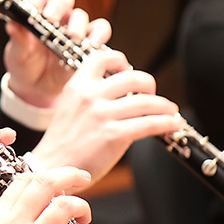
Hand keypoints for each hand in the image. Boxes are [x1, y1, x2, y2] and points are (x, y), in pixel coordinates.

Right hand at [0, 168, 115, 223]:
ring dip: (82, 207)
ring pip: (65, 208)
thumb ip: (10, 222)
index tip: (62, 178)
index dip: (48, 173)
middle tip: (83, 178)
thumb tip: (34, 209)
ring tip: (85, 216)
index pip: (24, 180)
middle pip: (45, 184)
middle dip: (70, 175)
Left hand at [3, 0, 110, 108]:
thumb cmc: (24, 64)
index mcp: (36, 11)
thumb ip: (18, 38)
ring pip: (81, 14)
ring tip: (71, 38)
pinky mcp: (87, 41)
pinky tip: (91, 44)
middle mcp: (57, 15)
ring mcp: (73, 27)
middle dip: (58, 4)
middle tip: (50, 18)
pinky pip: (100, 30)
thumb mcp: (16, 53)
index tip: (33, 3)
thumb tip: (12, 24)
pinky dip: (98, 35)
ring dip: (77, 24)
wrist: (35, 88)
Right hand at [27, 49, 181, 187]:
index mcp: (77, 86)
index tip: (127, 70)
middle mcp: (90, 97)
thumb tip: (122, 90)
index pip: (103, 57)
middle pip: (134, 78)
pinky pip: (151, 123)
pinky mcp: (114, 135)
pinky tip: (171, 125)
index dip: (120, 61)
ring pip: (148, 102)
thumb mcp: (69, 107)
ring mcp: (102, 115)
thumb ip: (91, 95)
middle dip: (150, 85)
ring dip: (166, 107)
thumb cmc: (63, 141)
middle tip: (152, 95)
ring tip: (170, 112)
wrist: (52, 166)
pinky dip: (167, 123)